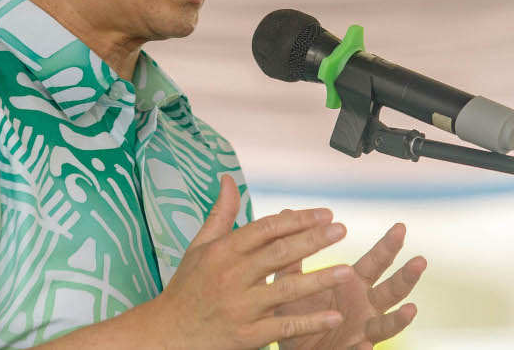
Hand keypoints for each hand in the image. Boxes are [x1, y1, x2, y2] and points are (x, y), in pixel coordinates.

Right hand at [154, 174, 351, 349]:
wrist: (166, 333)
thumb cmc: (187, 286)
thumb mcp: (199, 246)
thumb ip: (221, 213)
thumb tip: (228, 179)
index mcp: (223, 251)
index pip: (266, 228)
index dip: (297, 219)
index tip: (324, 213)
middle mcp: (233, 276)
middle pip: (280, 253)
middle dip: (314, 240)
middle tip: (340, 229)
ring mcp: (241, 307)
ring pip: (286, 290)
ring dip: (319, 279)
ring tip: (347, 271)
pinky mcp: (247, 336)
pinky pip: (284, 327)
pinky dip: (309, 322)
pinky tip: (334, 316)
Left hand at [272, 219, 426, 349]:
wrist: (286, 341)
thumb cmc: (295, 308)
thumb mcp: (291, 277)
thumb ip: (292, 250)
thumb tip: (286, 213)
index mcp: (353, 282)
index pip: (375, 261)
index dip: (388, 246)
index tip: (401, 227)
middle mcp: (364, 305)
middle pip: (391, 289)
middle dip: (405, 275)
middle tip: (420, 260)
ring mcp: (362, 329)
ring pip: (386, 324)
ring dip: (399, 319)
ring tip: (411, 309)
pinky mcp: (350, 349)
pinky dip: (364, 349)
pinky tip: (366, 344)